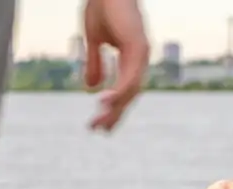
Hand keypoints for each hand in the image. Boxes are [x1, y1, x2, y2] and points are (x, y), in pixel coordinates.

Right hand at [84, 0, 149, 130]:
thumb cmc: (101, 5)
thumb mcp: (94, 39)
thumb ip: (95, 63)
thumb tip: (92, 88)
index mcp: (132, 57)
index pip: (125, 89)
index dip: (114, 107)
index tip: (102, 124)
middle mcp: (140, 58)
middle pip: (130, 94)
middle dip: (115, 114)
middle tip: (100, 131)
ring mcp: (141, 53)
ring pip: (131, 89)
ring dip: (115, 108)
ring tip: (100, 123)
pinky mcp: (138, 47)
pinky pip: (129, 76)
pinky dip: (119, 92)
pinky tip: (105, 103)